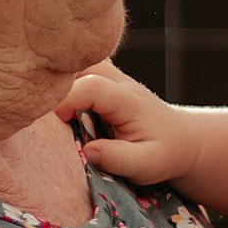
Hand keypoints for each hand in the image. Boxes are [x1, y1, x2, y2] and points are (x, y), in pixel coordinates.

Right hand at [60, 58, 197, 185]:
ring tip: (51, 104)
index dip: (66, 100)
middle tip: (46, 110)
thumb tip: (88, 151)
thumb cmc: (163, 154)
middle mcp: (118, 81)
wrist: (181, 140)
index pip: (90, 87)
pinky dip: (66, 80)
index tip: (58, 122)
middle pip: (79, 64)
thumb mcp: (145, 164)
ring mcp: (111, 78)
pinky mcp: (104, 82)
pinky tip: (60, 99)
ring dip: (60, 79)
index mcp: (127, 100)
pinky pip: (79, 70)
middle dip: (57, 82)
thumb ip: (117, 158)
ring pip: (77, 63)